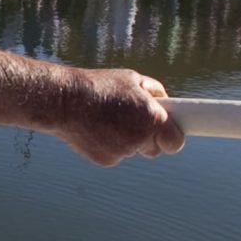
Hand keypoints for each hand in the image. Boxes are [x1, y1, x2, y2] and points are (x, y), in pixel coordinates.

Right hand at [57, 68, 185, 164]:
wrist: (64, 102)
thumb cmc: (98, 86)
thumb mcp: (131, 79)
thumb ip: (154, 92)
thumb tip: (166, 102)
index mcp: (151, 118)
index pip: (176, 141)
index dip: (173, 137)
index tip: (171, 133)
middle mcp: (139, 139)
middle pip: (155, 148)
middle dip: (149, 137)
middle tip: (134, 120)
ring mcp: (122, 152)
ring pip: (133, 150)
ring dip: (127, 139)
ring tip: (108, 118)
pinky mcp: (106, 161)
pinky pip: (115, 154)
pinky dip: (109, 144)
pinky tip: (96, 128)